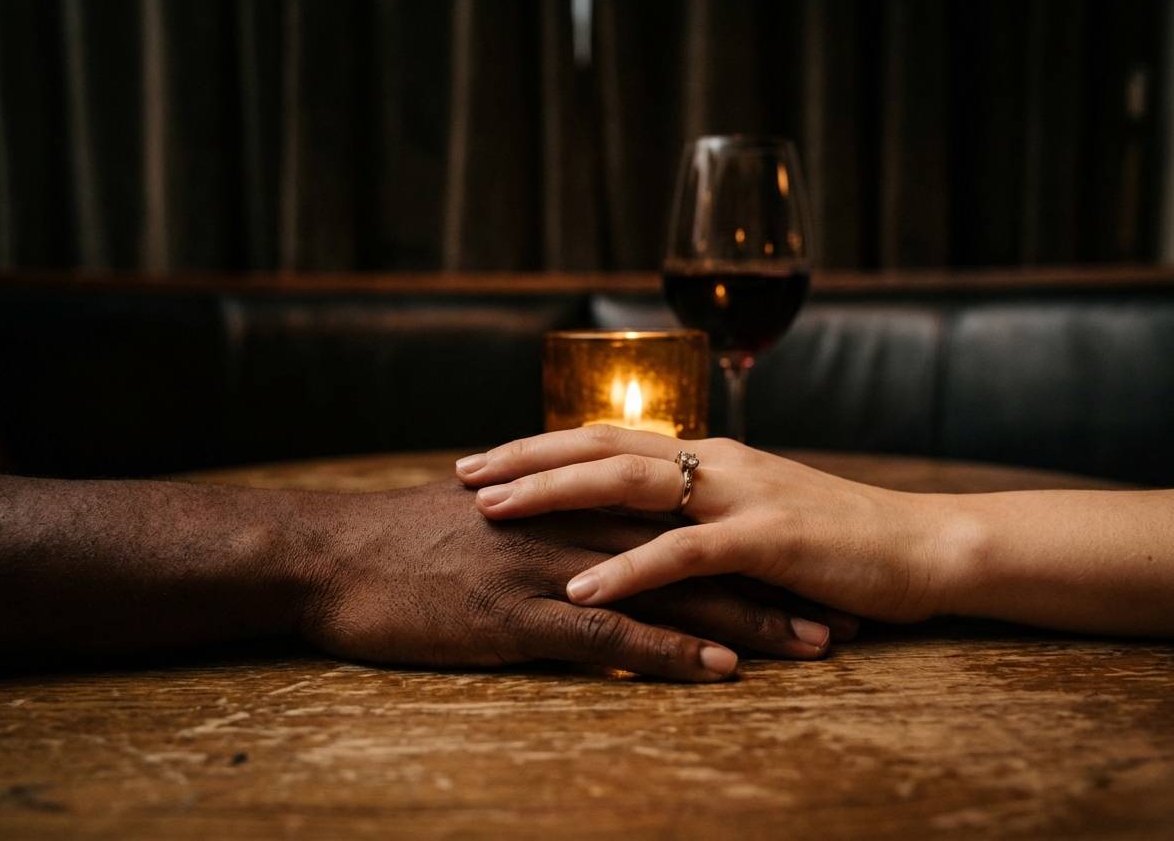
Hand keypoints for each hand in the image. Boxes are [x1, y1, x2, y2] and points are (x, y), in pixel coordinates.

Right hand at [297, 479, 856, 681]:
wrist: (331, 555)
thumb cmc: (405, 541)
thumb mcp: (488, 513)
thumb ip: (548, 514)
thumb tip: (588, 526)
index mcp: (575, 500)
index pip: (682, 518)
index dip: (746, 544)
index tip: (804, 566)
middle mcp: (578, 526)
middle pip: (698, 551)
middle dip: (774, 580)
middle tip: (842, 605)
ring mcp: (552, 568)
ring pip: (672, 591)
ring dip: (748, 619)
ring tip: (816, 644)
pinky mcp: (520, 615)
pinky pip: (610, 635)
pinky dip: (669, 653)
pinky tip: (720, 673)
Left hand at [455, 427, 951, 622]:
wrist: (925, 547)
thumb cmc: (838, 540)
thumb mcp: (760, 513)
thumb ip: (704, 512)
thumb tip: (644, 524)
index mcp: (710, 457)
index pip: (611, 439)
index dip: (544, 445)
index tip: (487, 458)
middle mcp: (717, 462)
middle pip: (603, 447)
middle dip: (527, 457)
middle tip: (463, 473)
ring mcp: (742, 495)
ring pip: (630, 485)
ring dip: (555, 495)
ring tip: (493, 512)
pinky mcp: (769, 539)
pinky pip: (683, 552)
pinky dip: (627, 570)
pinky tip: (580, 588)